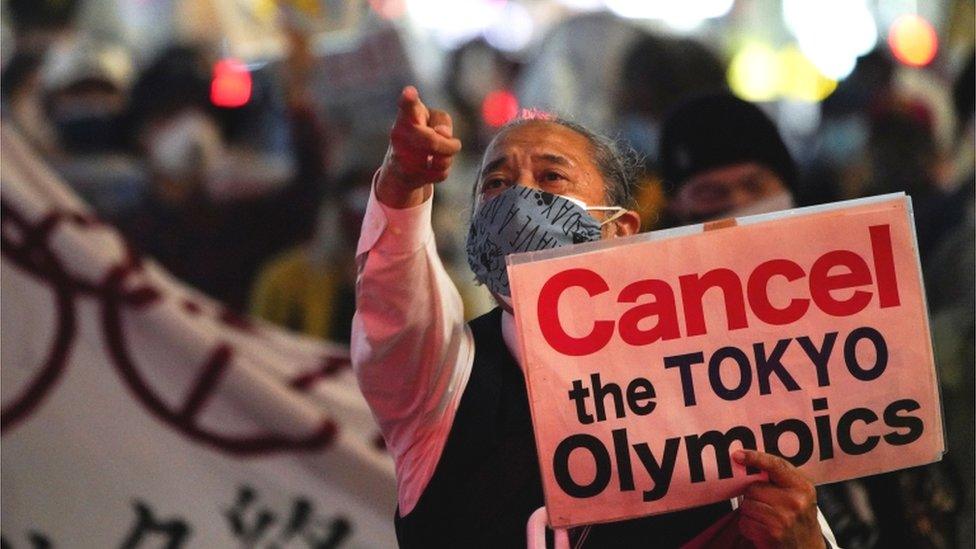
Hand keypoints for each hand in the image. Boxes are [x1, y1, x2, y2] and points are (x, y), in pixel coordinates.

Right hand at [376, 86, 461, 207]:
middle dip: (449, 147)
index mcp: (407, 116)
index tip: (410, 92)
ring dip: (447, 158)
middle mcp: (400, 135)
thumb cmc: (422, 133)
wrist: (400, 166)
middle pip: (432, 142)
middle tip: (455, 145)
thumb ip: (442, 120)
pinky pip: (440, 174)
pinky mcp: (407, 176)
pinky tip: (433, 166)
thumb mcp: (433, 119)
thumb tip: (443, 133)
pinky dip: (443, 170)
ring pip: (440, 161)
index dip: (409, 99)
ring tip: (440, 154)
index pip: (407, 106)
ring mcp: (401, 157)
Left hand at [733, 450, 824, 548]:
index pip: (775, 466)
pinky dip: (748, 526)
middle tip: (767, 505)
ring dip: (750, 512)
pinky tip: (762, 529)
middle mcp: (795, 502)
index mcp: (802, 487)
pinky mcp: (771, 534)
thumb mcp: (799, 494)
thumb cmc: (798, 518)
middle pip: (753, 487)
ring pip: (746, 504)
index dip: (755, 458)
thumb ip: (780, 477)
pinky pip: (744, 522)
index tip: (738, 455)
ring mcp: (783, 518)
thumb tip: (747, 461)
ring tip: (765, 518)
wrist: (807, 548)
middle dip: (753, 496)